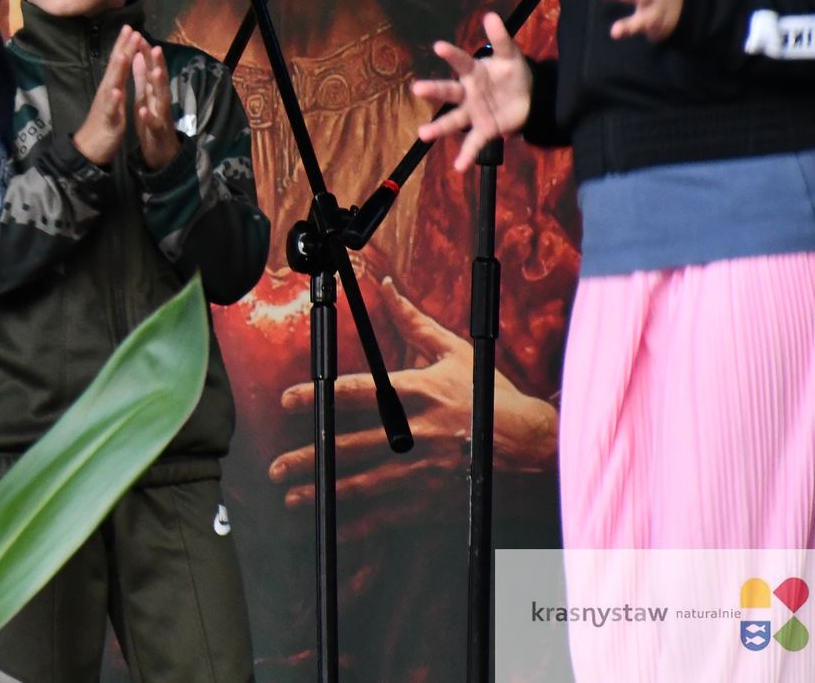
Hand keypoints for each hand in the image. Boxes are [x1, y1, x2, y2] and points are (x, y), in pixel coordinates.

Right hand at [71, 26, 140, 164]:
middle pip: (116, 67)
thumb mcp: (113, 99)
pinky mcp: (108, 120)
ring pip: (112, 85)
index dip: (125, 45)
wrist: (90, 148)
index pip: (119, 62)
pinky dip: (114, 100)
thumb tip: (120, 64)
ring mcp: (106, 105)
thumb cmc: (104, 123)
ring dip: (118, 70)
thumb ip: (117, 81)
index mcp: (112, 86)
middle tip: (130, 29)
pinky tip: (117, 91)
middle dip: (123, 48)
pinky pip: (111, 109)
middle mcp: (107, 91)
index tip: (131, 27)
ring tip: (124, 53)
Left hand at [130, 40, 181, 169]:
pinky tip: (144, 110)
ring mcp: (161, 116)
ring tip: (155, 71)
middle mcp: (160, 101)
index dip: (145, 53)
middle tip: (155, 47)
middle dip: (157, 64)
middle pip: (159, 80)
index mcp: (153, 92)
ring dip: (158, 85)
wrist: (161, 154)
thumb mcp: (144, 97)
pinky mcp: (158, 133)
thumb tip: (138, 56)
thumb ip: (142, 78)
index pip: (150, 69)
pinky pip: (154, 124)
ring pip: (161, 99)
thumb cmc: (151, 123)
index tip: (139, 35)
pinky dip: (149, 116)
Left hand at [270, 280, 558, 524]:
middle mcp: (419, 434)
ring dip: (326, 492)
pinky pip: (390, 514)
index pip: (360, 393)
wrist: (537, 449)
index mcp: (420, 394)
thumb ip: (414, 323)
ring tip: (291, 496)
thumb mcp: (455, 354)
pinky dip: (358, 524)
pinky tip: (330, 527)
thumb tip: (385, 287)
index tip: (287, 400)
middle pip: (355, 447)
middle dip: (313, 457)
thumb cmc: (491, 397)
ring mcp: (426, 471)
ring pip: (366, 485)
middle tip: (277, 464)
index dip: (320, 396)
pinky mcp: (435, 500)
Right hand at [410, 11, 531, 171]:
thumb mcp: (511, 55)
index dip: (451, 54)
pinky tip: (458, 167)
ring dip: (439, 127)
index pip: (461, 61)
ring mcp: (474, 112)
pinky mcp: (485, 129)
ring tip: (423, 133)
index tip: (438, 47)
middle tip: (417, 88)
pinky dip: (466, 156)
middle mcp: (468, 92)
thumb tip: (489, 16)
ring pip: (453, 120)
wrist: (529, 98)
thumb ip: (501, 38)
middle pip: (449, 91)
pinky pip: (474, 143)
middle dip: (434, 90)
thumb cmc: (512, 73)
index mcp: (474, 72)